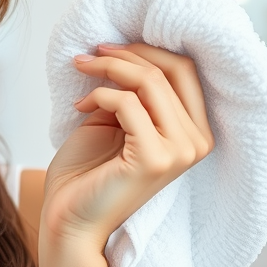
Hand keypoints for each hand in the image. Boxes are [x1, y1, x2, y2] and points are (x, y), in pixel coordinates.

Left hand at [42, 44, 214, 249]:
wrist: (69, 218)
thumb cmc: (88, 173)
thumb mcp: (114, 120)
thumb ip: (131, 93)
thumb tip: (122, 56)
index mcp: (194, 132)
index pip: (185, 71)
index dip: (145, 51)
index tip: (106, 48)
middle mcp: (197, 142)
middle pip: (173, 71)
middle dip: (127, 54)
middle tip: (89, 55)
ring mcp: (180, 152)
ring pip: (150, 83)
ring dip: (107, 69)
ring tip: (80, 72)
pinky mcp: (155, 159)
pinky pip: (127, 103)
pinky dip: (98, 95)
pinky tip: (79, 107)